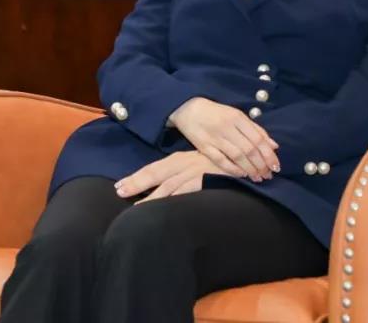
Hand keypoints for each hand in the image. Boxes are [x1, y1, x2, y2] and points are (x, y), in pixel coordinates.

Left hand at [115, 150, 231, 203]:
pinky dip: (172, 199)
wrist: (248, 159)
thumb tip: (169, 190)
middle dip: (136, 182)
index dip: (138, 177)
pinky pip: (184, 190)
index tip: (121, 186)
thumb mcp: (201, 166)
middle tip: (119, 191)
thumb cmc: (225, 164)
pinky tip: (162, 207)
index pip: (155, 169)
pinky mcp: (204, 178)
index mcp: (182, 159)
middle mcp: (184, 163)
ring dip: (150, 196)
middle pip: (155, 173)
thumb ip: (186, 177)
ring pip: (167, 185)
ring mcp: (194, 171)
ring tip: (135, 208)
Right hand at [169, 97, 279, 180]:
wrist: (187, 108)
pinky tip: (242, 174)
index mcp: (237, 117)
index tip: (276, 166)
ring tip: (258, 177)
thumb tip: (273, 145)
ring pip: (237, 156)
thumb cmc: (216, 112)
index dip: (269, 154)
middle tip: (268, 175)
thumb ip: (255, 129)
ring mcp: (215, 138)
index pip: (258, 138)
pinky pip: (220, 160)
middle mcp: (228, 127)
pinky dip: (233, 169)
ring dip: (250, 169)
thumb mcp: (237, 115)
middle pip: (249, 149)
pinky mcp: (204, 147)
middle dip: (262, 165)